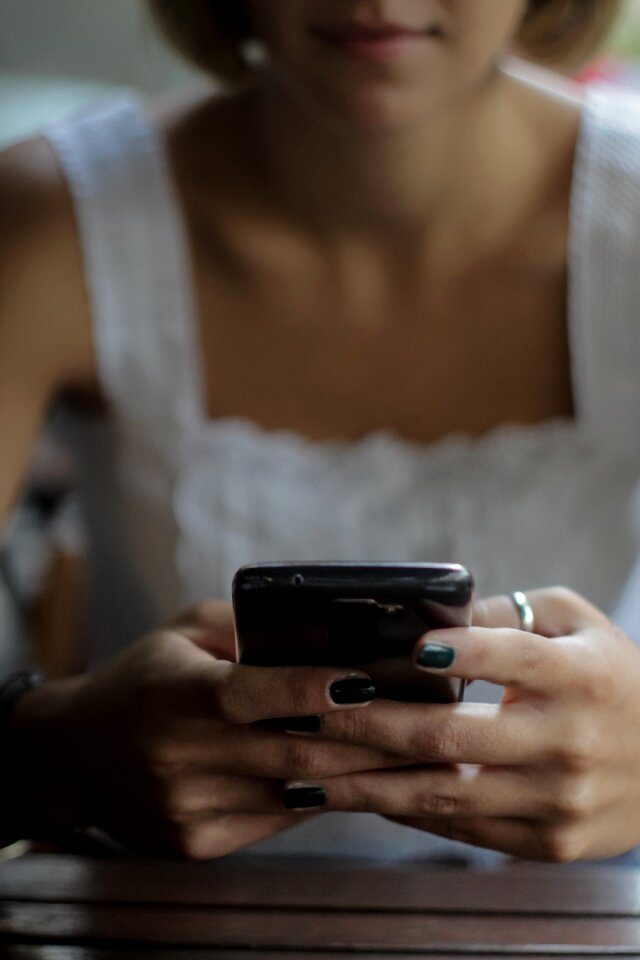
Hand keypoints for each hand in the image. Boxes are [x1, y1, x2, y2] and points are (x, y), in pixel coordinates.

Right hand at [10, 601, 401, 858]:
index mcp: (175, 695)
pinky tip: (361, 779)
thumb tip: (320, 631)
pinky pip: (278, 819)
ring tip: (419, 759)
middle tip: (431, 730)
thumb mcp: (181, 634)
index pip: (251, 693)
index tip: (369, 680)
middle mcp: (178, 757)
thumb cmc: (144, 679)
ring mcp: (188, 809)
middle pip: (292, 753)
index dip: (311, 688)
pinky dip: (322, 796)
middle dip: (371, 742)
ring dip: (362, 776)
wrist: (77, 754)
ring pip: (295, 794)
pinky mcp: (197, 843)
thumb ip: (243, 629)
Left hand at [287, 588, 639, 861]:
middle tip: (309, 710)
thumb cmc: (610, 678)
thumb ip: (506, 616)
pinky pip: (462, 828)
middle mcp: (570, 742)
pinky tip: (359, 794)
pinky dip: (406, 810)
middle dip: (369, 724)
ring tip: (305, 769)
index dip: (459, 652)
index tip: (405, 649)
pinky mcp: (548, 843)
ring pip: (443, 793)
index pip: (512, 657)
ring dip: (365, 783)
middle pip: (452, 735)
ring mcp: (558, 802)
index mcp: (581, 677)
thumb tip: (425, 617)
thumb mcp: (575, 625)